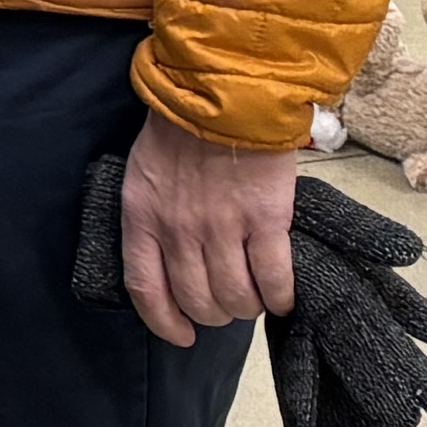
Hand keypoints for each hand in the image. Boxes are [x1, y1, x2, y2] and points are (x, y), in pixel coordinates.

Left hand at [118, 110, 304, 350]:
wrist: (226, 90)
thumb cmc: (183, 127)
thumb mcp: (147, 172)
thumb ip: (155, 215)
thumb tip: (173, 255)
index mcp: (143, 218)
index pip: (147, 291)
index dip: (165, 323)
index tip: (182, 335)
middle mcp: (179, 231)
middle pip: (197, 301)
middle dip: (215, 314)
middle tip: (229, 305)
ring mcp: (222, 227)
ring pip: (236, 297)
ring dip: (249, 307)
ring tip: (257, 299)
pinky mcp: (266, 220)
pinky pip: (273, 278)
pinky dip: (279, 296)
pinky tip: (283, 297)